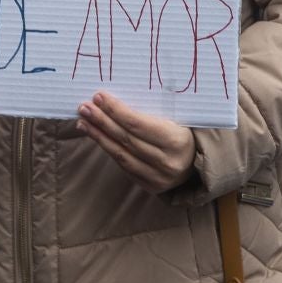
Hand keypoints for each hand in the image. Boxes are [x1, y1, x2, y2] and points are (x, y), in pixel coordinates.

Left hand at [78, 92, 196, 192]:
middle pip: (126, 139)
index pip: (138, 124)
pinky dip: (109, 149)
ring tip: (83, 122)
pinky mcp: (149, 185)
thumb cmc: (184, 132)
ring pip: (121, 154)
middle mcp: (167, 162)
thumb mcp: (177, 118)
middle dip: (102, 121)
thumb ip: (152, 111)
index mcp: (177, 140)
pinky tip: (97, 137)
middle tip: (84, 107)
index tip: (99, 97)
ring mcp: (157, 177)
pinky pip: (124, 165)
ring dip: (99, 136)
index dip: (116, 110)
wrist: (198, 163)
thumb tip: (115, 99)